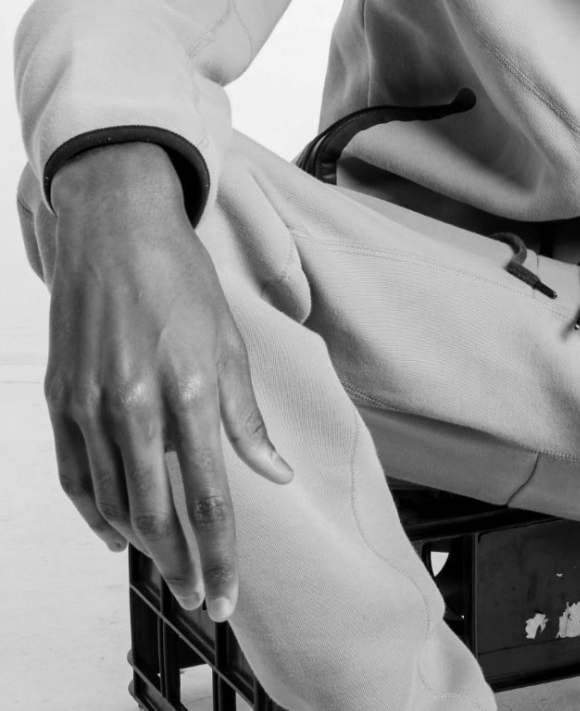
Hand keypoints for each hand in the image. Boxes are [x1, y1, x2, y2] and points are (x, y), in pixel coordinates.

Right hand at [46, 143, 292, 620]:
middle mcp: (135, 401)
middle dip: (181, 563)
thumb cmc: (181, 277)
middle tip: (198, 595)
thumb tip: (276, 473)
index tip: (226, 596)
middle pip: (157, 512)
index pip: (209, 496)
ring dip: (141, 543)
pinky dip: (95, 511)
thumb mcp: (228, 340)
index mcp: (189, 386)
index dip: (220, 554)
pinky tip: (115, 530)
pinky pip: (75, 474)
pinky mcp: (61, 396)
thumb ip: (247, 417)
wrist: (114, 225)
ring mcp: (90, 401)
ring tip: (167, 564)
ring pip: (113, 500)